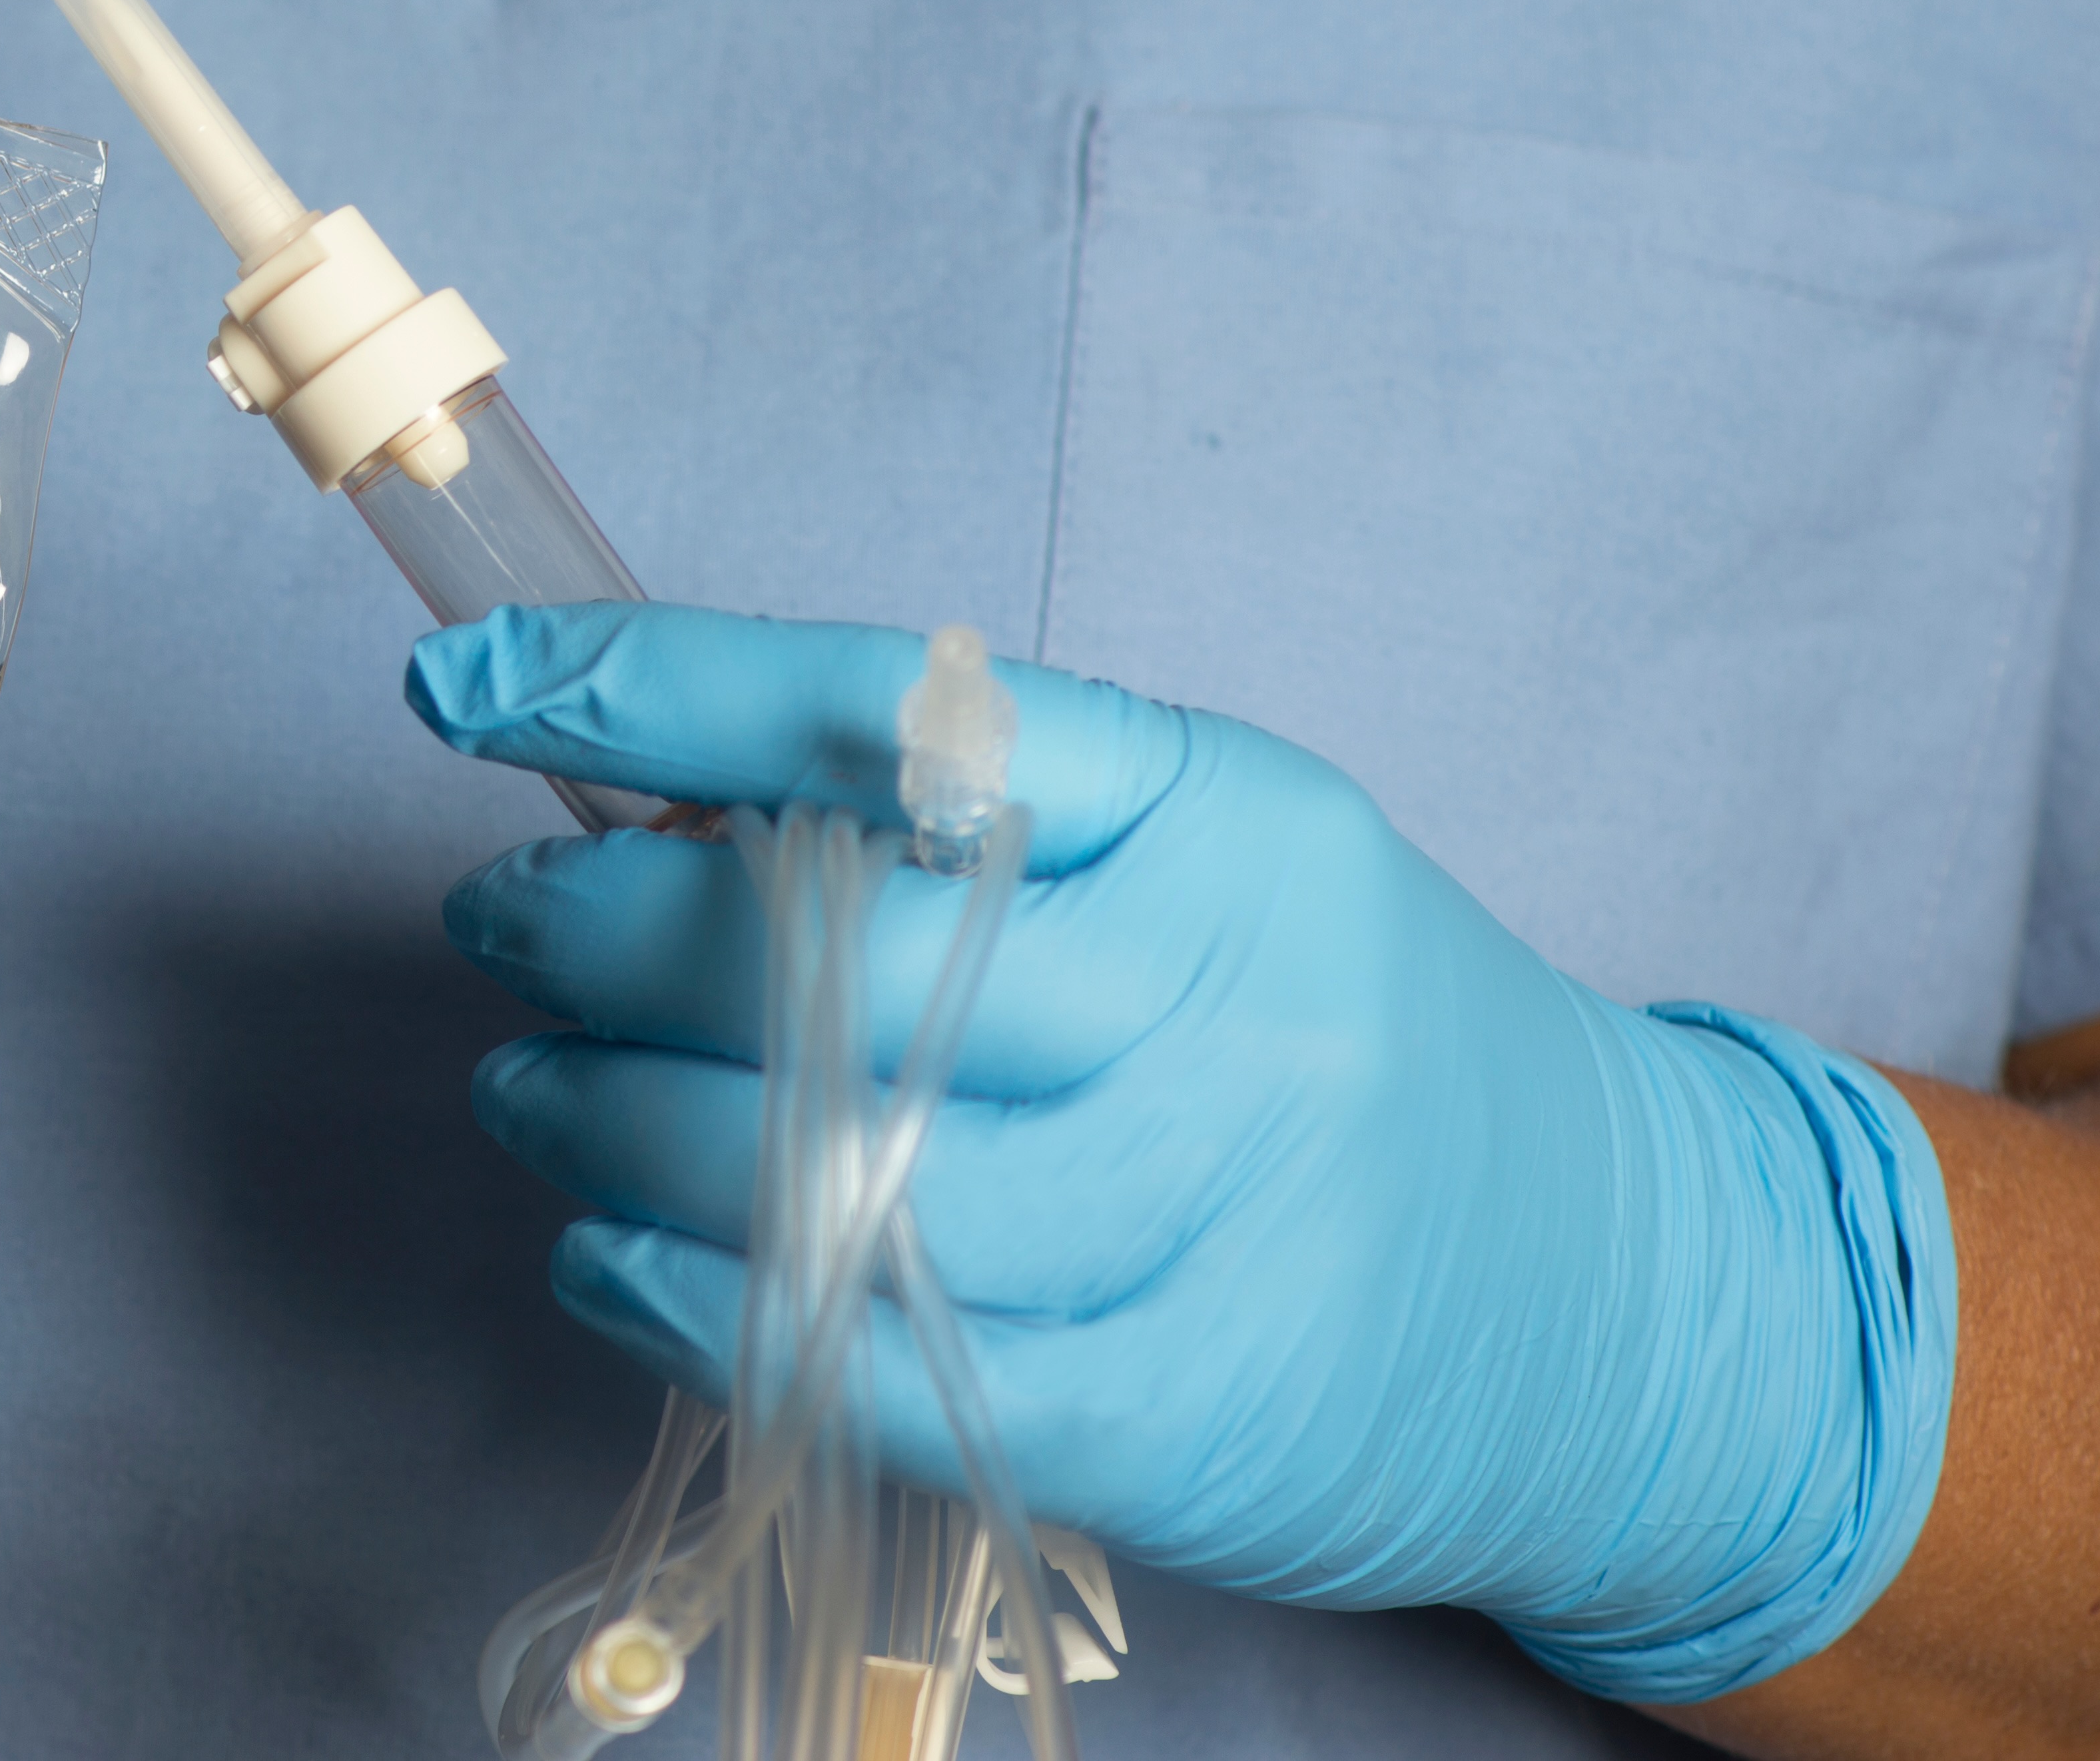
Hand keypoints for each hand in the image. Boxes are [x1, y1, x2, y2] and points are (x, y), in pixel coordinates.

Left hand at [411, 603, 1953, 1703]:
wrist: (1621, 1300)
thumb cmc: (1340, 1043)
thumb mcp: (1211, 865)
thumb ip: (975, 834)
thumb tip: (657, 809)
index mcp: (1227, 815)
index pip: (903, 713)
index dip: (662, 689)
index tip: (478, 683)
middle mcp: (1229, 1000)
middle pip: (842, 950)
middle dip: (608, 929)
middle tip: (503, 918)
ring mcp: (1211, 1217)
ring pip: (837, 1165)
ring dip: (617, 1123)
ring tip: (529, 1087)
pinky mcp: (1183, 1416)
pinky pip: (884, 1360)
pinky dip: (696, 1308)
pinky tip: (604, 1260)